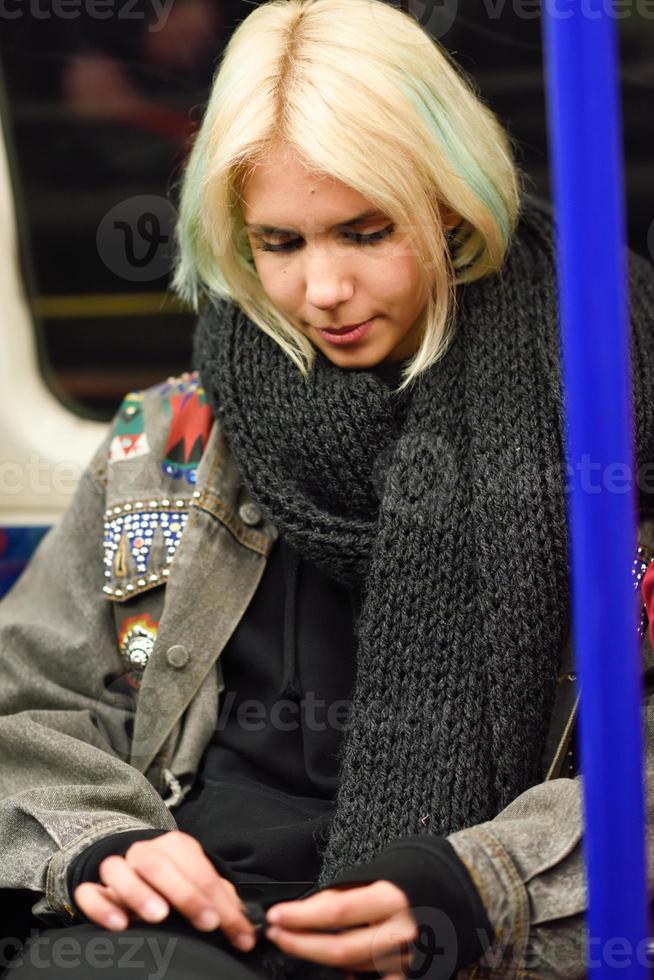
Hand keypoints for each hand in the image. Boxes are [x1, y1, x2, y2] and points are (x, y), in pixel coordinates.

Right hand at [73, 830, 255, 951]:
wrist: (137, 871)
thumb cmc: (177, 881)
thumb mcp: (200, 884)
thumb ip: (221, 901)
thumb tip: (246, 926)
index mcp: (176, 847)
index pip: (200, 870)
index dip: (219, 900)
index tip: (232, 927)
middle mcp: (144, 852)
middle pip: (160, 865)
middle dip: (187, 895)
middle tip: (207, 923)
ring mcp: (117, 869)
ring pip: (119, 870)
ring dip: (139, 893)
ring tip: (159, 916)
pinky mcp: (95, 888)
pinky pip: (89, 893)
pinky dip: (101, 906)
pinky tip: (119, 925)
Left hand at [263, 880, 416, 977]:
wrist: (455, 891)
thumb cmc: (412, 877)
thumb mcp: (379, 873)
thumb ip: (345, 894)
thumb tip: (306, 910)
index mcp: (393, 898)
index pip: (337, 912)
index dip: (301, 917)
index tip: (276, 916)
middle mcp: (401, 932)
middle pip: (340, 950)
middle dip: (300, 944)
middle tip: (276, 935)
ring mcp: (408, 960)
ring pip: (352, 968)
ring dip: (318, 958)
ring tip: (296, 944)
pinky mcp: (413, 976)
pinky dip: (350, 976)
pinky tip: (334, 970)